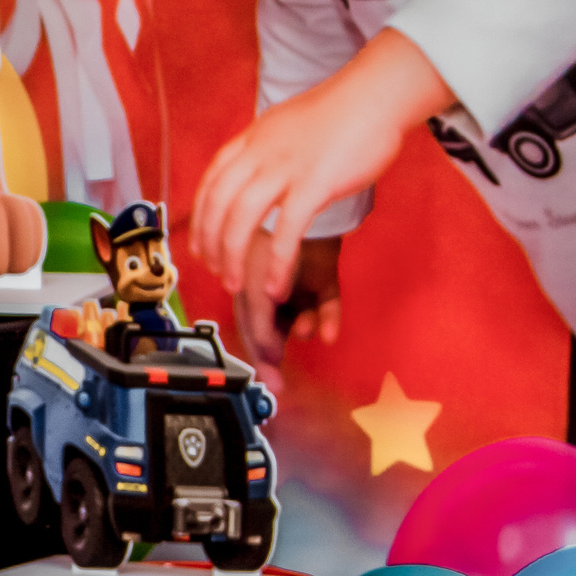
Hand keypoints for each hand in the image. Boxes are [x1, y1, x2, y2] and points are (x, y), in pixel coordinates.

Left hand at [191, 29, 453, 305]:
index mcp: (252, 139)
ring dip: (233, 259)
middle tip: (216, 272)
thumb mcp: (287, 125)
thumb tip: (258, 174)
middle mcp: (260, 153)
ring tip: (235, 285)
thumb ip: (267, 150)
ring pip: (240, 220)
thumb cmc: (342, 112)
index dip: (200, 220)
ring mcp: (286, 168)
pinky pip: (286, 232)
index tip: (199, 246)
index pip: (210, 183)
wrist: (378, 92)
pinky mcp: (315, 183)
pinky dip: (277, 264)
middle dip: (210, 245)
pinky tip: (275, 287)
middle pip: (217, 205)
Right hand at [232, 234, 343, 389]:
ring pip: (300, 315)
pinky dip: (328, 316)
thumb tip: (267, 353)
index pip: (251, 327)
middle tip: (281, 378)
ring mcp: (297, 279)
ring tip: (307, 330)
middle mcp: (270, 284)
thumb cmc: (268, 238)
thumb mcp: (255, 287)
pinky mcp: (323, 272)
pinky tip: (329, 332)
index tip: (268, 379)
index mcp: (247, 283)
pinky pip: (326, 300)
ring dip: (302, 327)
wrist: (300, 197)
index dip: (259, 354)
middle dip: (278, 350)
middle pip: (274, 326)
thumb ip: (258, 321)